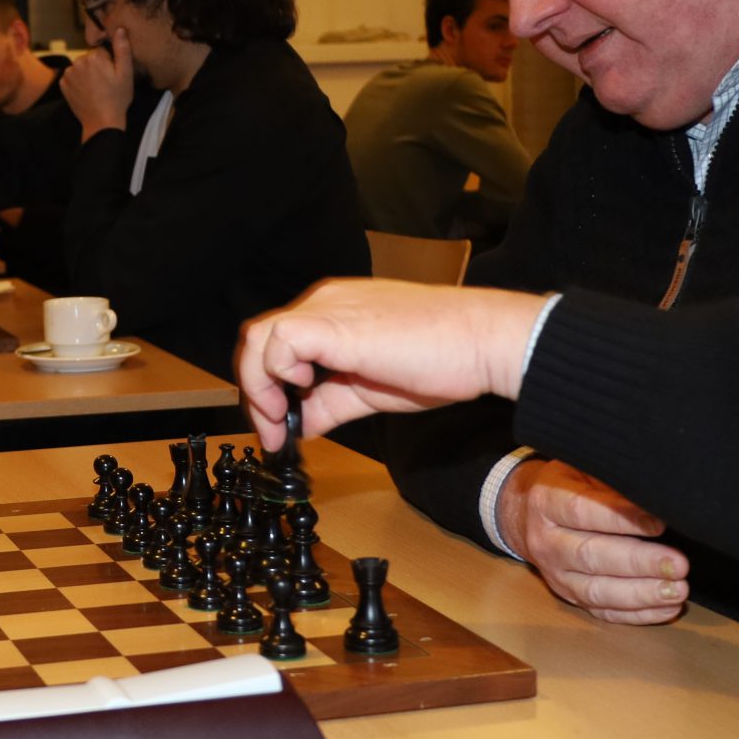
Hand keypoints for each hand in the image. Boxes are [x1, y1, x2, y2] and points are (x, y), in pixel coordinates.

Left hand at [62, 29, 135, 136]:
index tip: (112, 75)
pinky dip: (78, 82)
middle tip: (105, 83)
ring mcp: (68, 74)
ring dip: (86, 74)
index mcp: (93, 57)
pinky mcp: (63, 85)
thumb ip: (122, 49)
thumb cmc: (117, 98)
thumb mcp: (126, 73)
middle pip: (89, 58)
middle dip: (97, 66)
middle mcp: (77, 62)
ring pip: (80, 67)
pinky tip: (87, 92)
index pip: (101, 50)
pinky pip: (72, 77)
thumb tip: (119, 29)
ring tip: (96, 89)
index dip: (109, 62)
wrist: (101, 122)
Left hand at [236, 277, 552, 449]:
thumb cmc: (442, 360)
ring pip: (259, 337)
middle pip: (258, 340)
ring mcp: (328, 309)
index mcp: (334, 314)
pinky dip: (278, 371)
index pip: (276, 345)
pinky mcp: (335, 324)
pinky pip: (280, 339)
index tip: (278, 431)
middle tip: (272, 434)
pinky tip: (303, 392)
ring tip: (281, 419)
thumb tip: (299, 426)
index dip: (266, 388)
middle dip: (255, 392)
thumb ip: (329, 404)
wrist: (483, 342)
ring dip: (259, 385)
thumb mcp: (369, 390)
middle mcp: (325, 304)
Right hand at [497, 460, 686, 624]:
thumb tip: (653, 493)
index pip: (582, 512)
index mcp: (547, 503)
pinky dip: (637, 614)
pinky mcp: (569, 596)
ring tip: (677, 591)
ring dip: (641, 594)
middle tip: (678, 565)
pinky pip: (602, 611)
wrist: (524, 515)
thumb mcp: (579, 468)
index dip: (620, 520)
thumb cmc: (563, 485)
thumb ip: (608, 481)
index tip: (659, 524)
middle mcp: (547, 541)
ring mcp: (556, 574)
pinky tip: (666, 608)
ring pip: (597, 591)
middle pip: (592, 556)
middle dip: (639, 563)